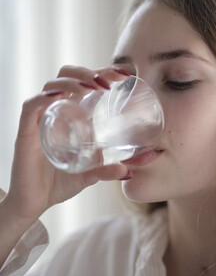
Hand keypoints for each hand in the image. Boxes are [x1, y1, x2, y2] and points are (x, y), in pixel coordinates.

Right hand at [3, 65, 131, 220]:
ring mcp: (41, 119)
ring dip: (73, 80)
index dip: (103, 72)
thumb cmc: (60, 182)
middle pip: (67, 75)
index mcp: (72, 114)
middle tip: (109, 83)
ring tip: (92, 88)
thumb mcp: (91, 174)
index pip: (85, 82)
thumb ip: (109, 170)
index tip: (125, 74)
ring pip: (52, 85)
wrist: (35, 203)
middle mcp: (56, 111)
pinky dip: (45, 97)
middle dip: (88, 72)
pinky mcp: (26, 131)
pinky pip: (32, 106)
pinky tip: (60, 96)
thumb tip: (130, 172)